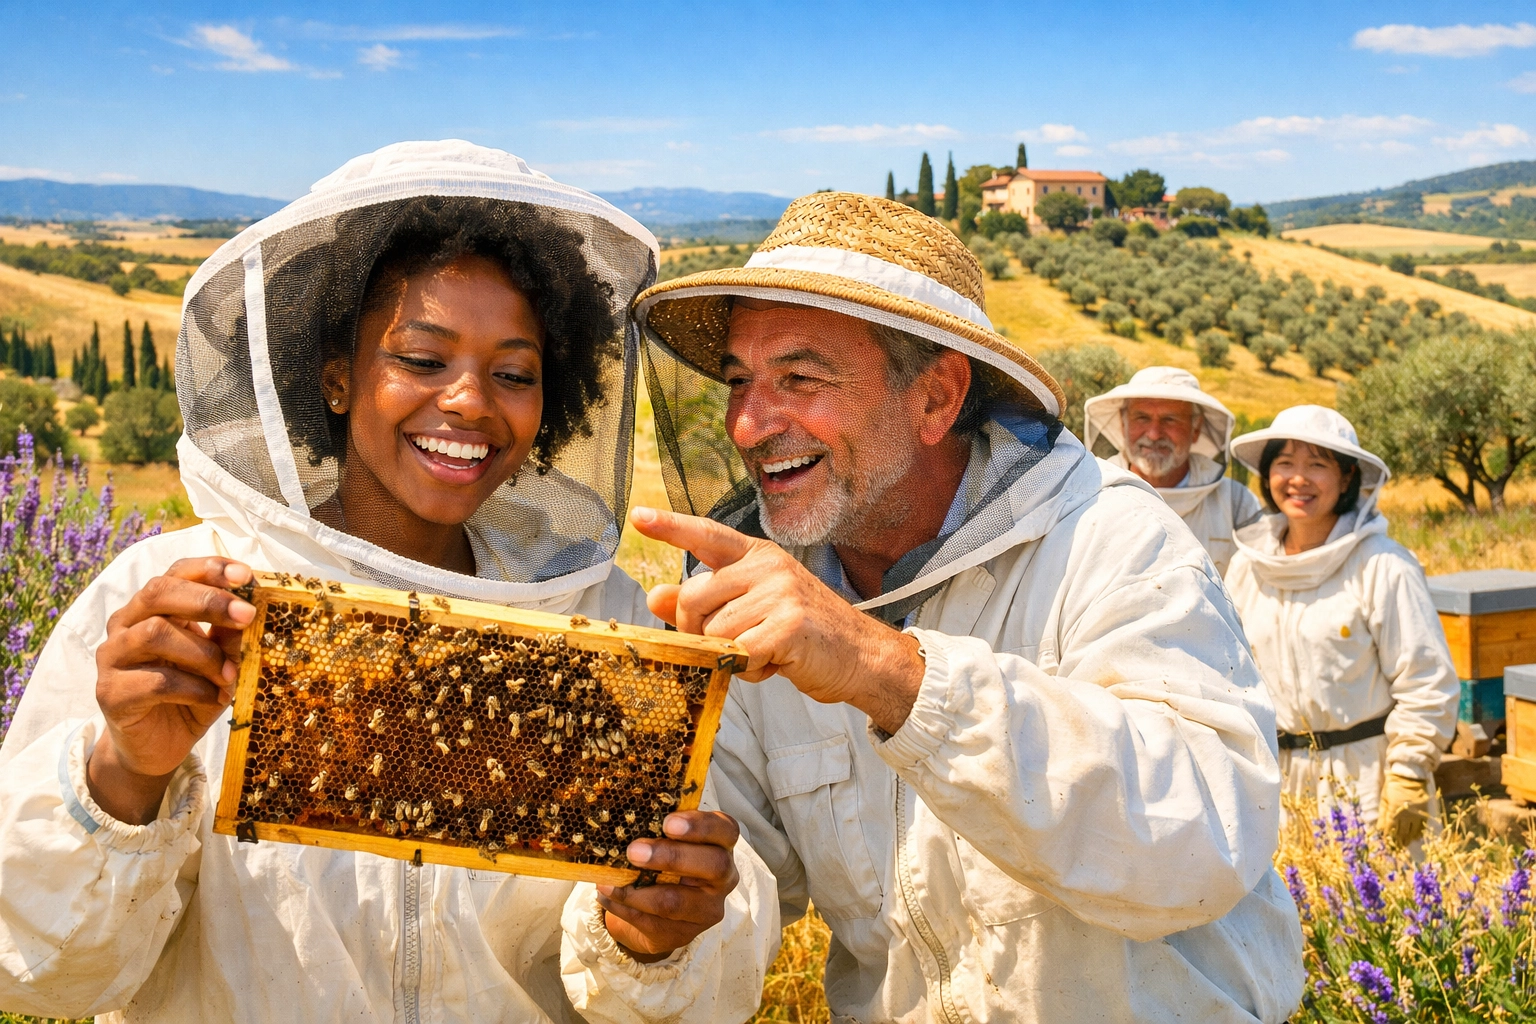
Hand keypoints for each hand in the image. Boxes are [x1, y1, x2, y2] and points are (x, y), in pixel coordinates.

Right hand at [89, 558, 256, 823]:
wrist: (157, 747)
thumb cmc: (192, 694)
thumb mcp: (220, 662)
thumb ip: (229, 636)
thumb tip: (253, 611)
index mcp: (153, 608)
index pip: (176, 572)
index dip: (209, 569)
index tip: (245, 576)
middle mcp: (126, 624)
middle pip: (158, 592)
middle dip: (208, 600)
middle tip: (247, 616)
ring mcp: (112, 657)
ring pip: (155, 633)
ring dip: (204, 653)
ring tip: (230, 676)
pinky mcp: (110, 693)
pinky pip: (155, 681)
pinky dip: (194, 688)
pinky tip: (213, 697)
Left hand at [597, 810, 740, 961]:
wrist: (658, 911)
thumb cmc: (664, 860)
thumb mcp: (667, 840)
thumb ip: (656, 825)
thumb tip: (618, 811)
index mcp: (722, 845)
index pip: (726, 830)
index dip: (701, 826)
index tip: (668, 823)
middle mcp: (723, 878)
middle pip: (713, 866)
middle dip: (672, 857)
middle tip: (634, 851)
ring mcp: (705, 910)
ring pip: (675, 903)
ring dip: (636, 890)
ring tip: (607, 880)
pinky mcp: (682, 935)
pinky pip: (650, 922)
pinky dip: (622, 907)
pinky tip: (606, 894)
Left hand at [629, 507, 924, 733]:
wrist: (862, 656)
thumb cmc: (805, 633)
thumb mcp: (752, 610)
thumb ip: (703, 603)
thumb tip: (655, 596)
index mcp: (757, 556)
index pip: (706, 535)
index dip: (670, 526)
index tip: (638, 516)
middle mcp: (767, 566)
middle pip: (694, 597)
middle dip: (698, 632)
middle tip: (724, 646)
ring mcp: (780, 592)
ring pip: (715, 631)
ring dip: (730, 655)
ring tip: (764, 653)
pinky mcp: (788, 624)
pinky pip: (739, 653)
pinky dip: (749, 669)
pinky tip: (774, 663)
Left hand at [1379, 774, 1430, 846]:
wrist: (1410, 777)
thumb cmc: (1393, 786)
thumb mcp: (1384, 798)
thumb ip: (1382, 814)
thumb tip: (1380, 828)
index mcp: (1393, 812)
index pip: (1390, 829)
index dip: (1388, 837)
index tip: (1386, 843)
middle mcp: (1405, 815)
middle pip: (1402, 832)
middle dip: (1398, 841)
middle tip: (1397, 848)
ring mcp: (1416, 814)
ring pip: (1412, 831)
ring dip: (1408, 839)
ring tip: (1406, 845)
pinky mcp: (1424, 812)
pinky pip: (1422, 826)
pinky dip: (1419, 833)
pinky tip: (1417, 837)